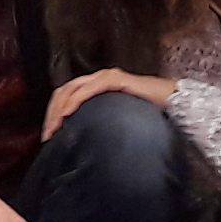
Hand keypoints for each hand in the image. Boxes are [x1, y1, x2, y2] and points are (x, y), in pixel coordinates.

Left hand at [45, 70, 170, 135]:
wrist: (172, 103)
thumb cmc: (146, 114)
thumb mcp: (115, 121)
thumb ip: (100, 126)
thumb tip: (82, 145)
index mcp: (94, 87)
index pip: (65, 96)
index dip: (53, 114)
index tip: (49, 135)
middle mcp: (97, 78)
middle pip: (64, 92)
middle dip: (52, 113)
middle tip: (48, 134)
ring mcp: (105, 77)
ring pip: (72, 89)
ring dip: (60, 108)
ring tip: (55, 127)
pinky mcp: (115, 79)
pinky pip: (90, 88)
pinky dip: (76, 100)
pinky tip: (69, 113)